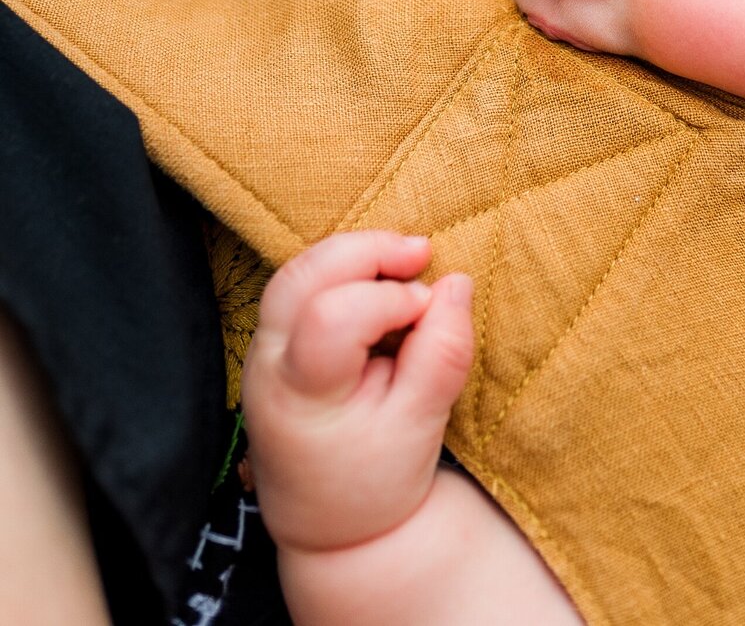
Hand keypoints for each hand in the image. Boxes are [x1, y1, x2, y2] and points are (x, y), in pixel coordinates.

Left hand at [241, 233, 474, 556]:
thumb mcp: (421, 428)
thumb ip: (442, 355)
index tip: (429, 312)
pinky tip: (381, 280)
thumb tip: (456, 283)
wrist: (324, 520)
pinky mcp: (273, 338)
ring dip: (354, 253)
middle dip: (365, 251)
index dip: (389, 298)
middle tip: (420, 253)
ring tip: (405, 261)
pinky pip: (301, 281)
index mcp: (300, 394)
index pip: (332, 317)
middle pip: (301, 276)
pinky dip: (343, 267)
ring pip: (295, 270)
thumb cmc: (372, 480)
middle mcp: (267, 364)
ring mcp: (262, 348)